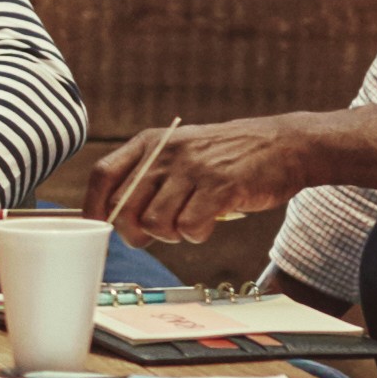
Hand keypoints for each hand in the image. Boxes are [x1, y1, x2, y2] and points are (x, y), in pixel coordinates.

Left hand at [85, 116, 323, 247]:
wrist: (284, 145)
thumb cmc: (227, 157)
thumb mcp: (180, 152)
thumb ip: (149, 177)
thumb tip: (114, 217)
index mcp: (151, 142)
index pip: (103, 175)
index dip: (93, 206)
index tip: (96, 228)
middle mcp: (166, 152)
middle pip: (125, 207)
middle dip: (136, 233)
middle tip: (159, 234)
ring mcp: (193, 168)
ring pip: (156, 222)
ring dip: (171, 235)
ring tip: (190, 223)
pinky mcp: (220, 186)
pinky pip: (190, 226)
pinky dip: (196, 235)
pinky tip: (208, 224)